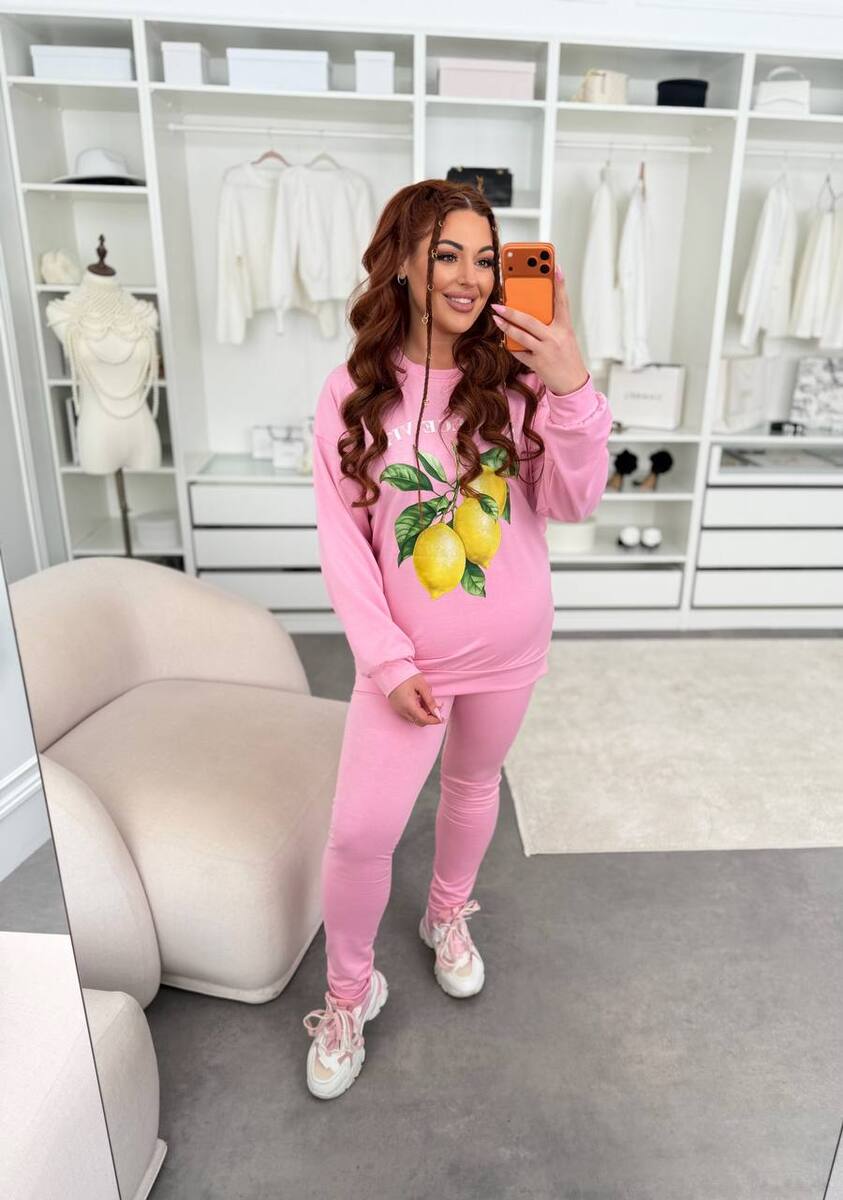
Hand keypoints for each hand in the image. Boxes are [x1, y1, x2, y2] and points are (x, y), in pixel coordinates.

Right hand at [388, 673, 442, 725]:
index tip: (442, 717)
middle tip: (437, 707)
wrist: (389, 670)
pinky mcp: (397, 707)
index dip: (434, 720)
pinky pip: (409, 714)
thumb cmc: (405, 675)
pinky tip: (419, 699)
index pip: (424, 720)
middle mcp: (403, 711)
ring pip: (415, 718)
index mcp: (409, 706)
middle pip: (420, 721)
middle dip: (430, 717)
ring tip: (427, 699)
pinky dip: (417, 711)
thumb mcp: (421, 685)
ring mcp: (399, 710)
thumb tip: (437, 711)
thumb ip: (430, 699)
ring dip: (424, 713)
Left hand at [490, 263, 589, 395]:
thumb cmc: (567, 357)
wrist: (572, 383)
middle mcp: (556, 338)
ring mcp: (546, 351)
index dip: (559, 284)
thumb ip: (552, 324)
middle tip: (499, 303)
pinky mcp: (538, 363)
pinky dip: (511, 345)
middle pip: (531, 320)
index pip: (562, 302)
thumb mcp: (565, 337)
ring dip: (506, 326)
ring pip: (522, 335)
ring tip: (496, 317)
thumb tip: (533, 310)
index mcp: (565, 328)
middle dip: (513, 311)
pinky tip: (503, 338)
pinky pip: (520, 351)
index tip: (555, 267)